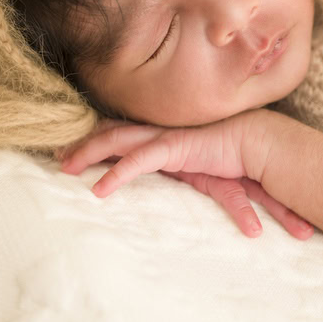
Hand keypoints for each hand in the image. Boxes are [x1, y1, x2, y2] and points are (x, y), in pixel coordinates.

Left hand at [56, 113, 312, 239]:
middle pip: (114, 131)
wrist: (264, 145)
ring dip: (88, 153)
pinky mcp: (176, 148)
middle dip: (84, 144)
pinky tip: (98, 189)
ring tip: (64, 167)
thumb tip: (184, 183)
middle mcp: (163, 131)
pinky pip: (138, 160)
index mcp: (168, 135)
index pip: (127, 133)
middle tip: (58, 157)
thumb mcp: (207, 170)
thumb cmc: (240, 159)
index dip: (101, 140)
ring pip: (117, 140)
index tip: (75, 152)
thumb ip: (193, 176)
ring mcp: (167, 136)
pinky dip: (117, 174)